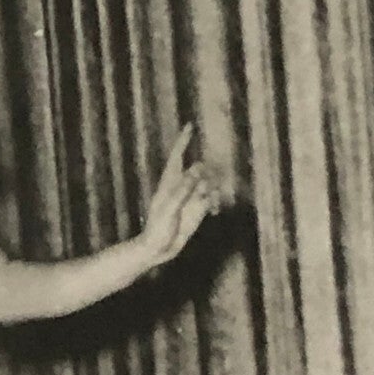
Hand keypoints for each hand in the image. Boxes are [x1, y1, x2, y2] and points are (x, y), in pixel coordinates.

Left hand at [139, 122, 215, 269]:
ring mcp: (190, 197)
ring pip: (208, 182)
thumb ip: (184, 189)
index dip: (183, 141)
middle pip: (199, 168)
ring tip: (210, 203)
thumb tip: (197, 169)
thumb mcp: (170, 208)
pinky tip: (214, 211)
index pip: (177, 156)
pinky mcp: (198, 209)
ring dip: (213, 188)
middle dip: (207, 172)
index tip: (190, 125)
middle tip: (205, 188)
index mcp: (169, 182)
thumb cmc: (157, 228)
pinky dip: (216, 202)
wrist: (157, 249)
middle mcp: (181, 186)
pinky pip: (212, 198)